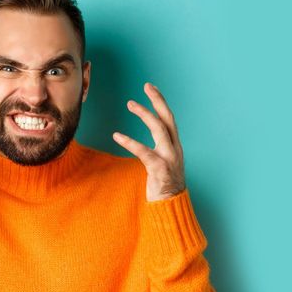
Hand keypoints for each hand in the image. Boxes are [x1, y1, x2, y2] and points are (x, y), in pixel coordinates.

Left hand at [112, 83, 185, 201]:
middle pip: (168, 118)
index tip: (150, 88)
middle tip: (147, 85)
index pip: (169, 119)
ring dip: (145, 114)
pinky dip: (131, 142)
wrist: (171, 207)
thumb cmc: (164, 185)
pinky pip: (145, 152)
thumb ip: (159, 148)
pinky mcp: (160, 169)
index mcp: (174, 146)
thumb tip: (151, 138)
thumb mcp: (164, 162)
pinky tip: (117, 135)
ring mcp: (170, 158)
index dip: (161, 102)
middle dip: (158, 100)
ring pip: (159, 130)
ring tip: (131, 103)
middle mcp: (175, 149)